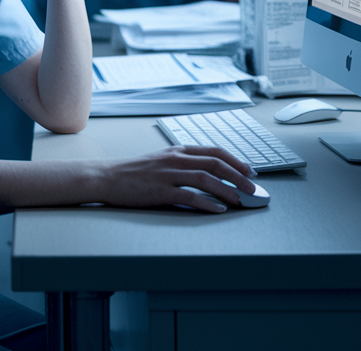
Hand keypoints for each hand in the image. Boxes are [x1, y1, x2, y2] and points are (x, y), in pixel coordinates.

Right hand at [97, 146, 255, 212]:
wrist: (107, 177)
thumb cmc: (134, 172)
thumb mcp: (161, 160)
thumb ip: (183, 163)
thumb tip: (209, 174)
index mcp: (178, 150)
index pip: (215, 151)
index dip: (236, 161)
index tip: (251, 171)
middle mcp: (175, 159)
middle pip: (215, 164)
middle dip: (239, 176)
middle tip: (254, 188)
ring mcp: (167, 174)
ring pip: (206, 179)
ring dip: (228, 190)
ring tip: (241, 200)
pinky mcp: (160, 191)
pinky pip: (189, 196)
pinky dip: (207, 203)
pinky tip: (218, 209)